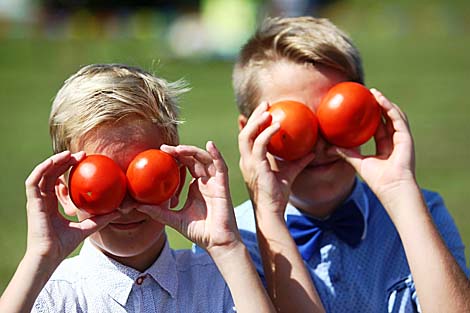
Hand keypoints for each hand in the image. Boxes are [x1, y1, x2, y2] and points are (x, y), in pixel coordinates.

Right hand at [25, 151, 118, 264]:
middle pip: (51, 173)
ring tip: (69, 154)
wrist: (50, 256)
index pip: (58, 181)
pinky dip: (42, 169)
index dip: (69, 169)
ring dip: (55, 161)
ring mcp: (36, 200)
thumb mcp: (87, 228)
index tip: (84, 161)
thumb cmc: (64, 245)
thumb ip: (101, 218)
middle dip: (64, 161)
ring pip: (42, 173)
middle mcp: (43, 200)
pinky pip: (34, 181)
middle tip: (81, 154)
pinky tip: (55, 161)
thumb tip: (120, 211)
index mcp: (52, 204)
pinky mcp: (32, 202)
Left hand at [137, 142, 239, 255]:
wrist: (216, 243)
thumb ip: (158, 212)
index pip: (185, 166)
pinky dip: (216, 154)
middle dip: (179, 151)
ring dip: (192, 151)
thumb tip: (137, 206)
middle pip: (194, 159)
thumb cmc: (199, 232)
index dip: (174, 157)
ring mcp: (215, 182)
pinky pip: (221, 166)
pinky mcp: (223, 186)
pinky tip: (210, 144)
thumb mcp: (173, 219)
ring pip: (205, 159)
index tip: (159, 153)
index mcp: (196, 187)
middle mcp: (206, 181)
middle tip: (164, 148)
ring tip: (178, 149)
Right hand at [238, 102, 314, 216]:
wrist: (272, 212)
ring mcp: (248, 163)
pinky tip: (278, 125)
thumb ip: (299, 161)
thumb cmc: (278, 195)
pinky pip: (260, 144)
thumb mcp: (289, 173)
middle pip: (244, 132)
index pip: (247, 137)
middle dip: (253, 115)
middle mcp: (246, 160)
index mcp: (250, 161)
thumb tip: (314, 150)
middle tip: (266, 103)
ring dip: (256, 121)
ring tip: (268, 110)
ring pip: (246, 135)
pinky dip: (267, 133)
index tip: (263, 110)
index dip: (252, 122)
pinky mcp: (256, 166)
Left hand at [330, 89, 416, 207]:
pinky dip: (389, 108)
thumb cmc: (377, 180)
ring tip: (374, 93)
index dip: (372, 117)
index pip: (379, 128)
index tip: (362, 107)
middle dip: (378, 105)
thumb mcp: (358, 163)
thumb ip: (346, 153)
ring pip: (394, 115)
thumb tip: (329, 147)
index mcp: (386, 147)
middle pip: (387, 119)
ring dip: (385, 103)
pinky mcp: (406, 137)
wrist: (391, 187)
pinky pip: (398, 118)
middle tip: (367, 94)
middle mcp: (395, 141)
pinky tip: (381, 100)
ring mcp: (402, 139)